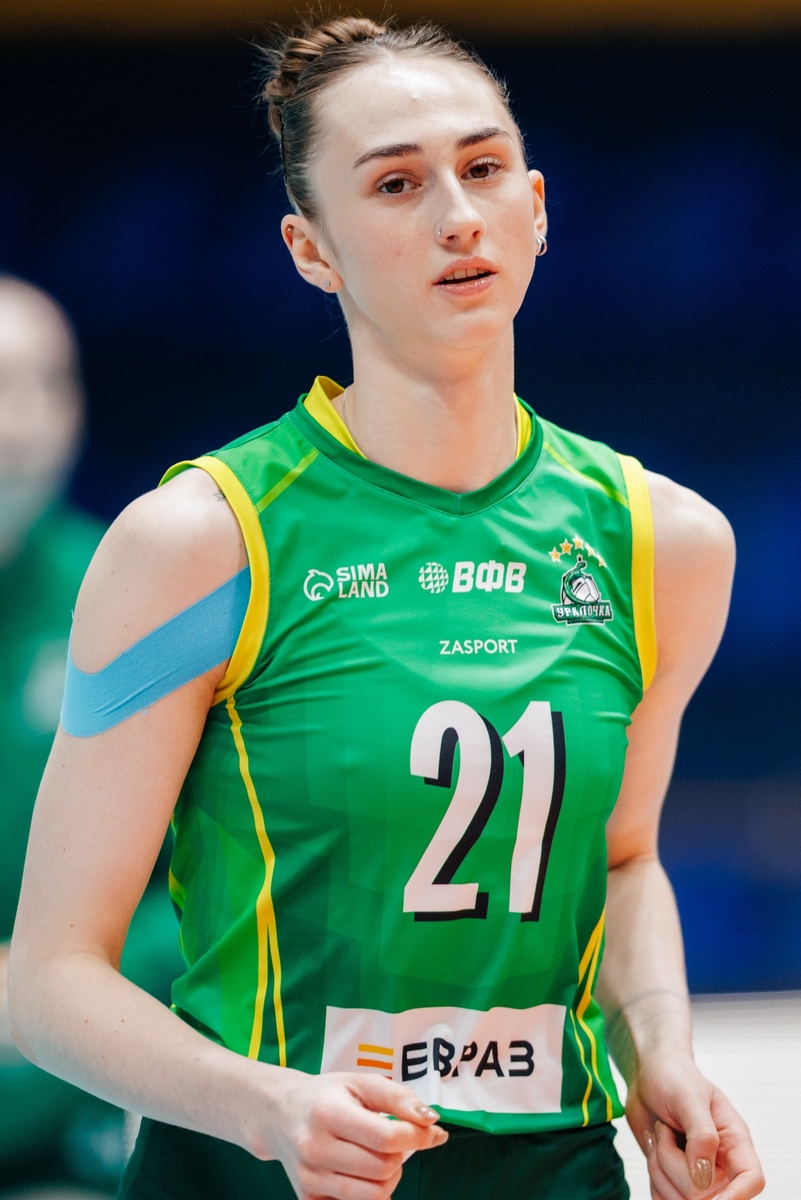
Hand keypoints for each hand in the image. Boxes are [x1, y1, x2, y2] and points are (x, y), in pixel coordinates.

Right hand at [266, 1070, 447, 1199]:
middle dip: (400, 1155)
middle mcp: (314, 1149)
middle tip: (391, 1139)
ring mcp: (309, 1179)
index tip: (426, 1129)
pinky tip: (361, 1171)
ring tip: (378, 1156)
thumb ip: (399, 1099)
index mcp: (327, 1113)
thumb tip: (432, 1123)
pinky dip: (371, 1193)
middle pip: (384, 1169)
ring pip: (375, 1195)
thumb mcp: (362, 1082)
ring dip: (389, 1177)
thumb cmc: (328, 1095)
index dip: (416, 1136)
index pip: (386, 1138)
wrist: (281, 1114)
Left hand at [626, 1052, 763, 1199]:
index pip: (752, 1179)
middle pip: (703, 1195)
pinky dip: (651, 1175)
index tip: (710, 1195)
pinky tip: (654, 1147)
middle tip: (666, 1130)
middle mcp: (720, 1164)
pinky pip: (662, 1199)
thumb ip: (701, 1135)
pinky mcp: (675, 1182)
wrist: (647, 1076)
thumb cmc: (673, 1078)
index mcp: (734, 1140)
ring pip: (678, 1199)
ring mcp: (696, 1176)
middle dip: (671, 1162)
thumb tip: (704, 1177)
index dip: (736, 1196)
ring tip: (660, 1134)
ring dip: (658, 1166)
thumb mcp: (688, 1097)